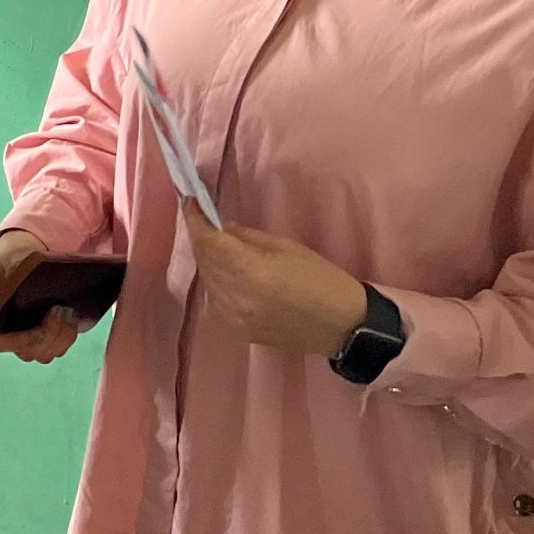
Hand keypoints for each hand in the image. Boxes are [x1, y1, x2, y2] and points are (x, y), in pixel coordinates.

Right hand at [0, 231, 82, 364]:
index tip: (38, 331)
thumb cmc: (11, 261)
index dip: (18, 342)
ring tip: (70, 312)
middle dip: (49, 336)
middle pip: (28, 352)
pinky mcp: (46, 339)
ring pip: (45, 354)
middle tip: (61, 310)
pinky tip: (73, 316)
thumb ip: (12, 271)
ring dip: (61, 338)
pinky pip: (58, 348)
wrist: (23, 262)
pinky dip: (68, 336)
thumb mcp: (7, 260)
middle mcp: (8, 335)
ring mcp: (28, 341)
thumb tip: (22, 278)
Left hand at [182, 201, 365, 356]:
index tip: (189, 202)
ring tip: (219, 246)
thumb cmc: (322, 279)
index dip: (194, 219)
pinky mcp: (238, 332)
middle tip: (204, 220)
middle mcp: (235, 296)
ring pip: (207, 281)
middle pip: (204, 261)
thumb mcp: (286, 247)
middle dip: (201, 238)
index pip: (208, 241)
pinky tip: (229, 274)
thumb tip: (219, 228)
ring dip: (209, 261)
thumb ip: (246, 237)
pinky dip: (217, 283)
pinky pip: (216, 300)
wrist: (344, 326)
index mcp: (250, 271)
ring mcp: (234, 318)